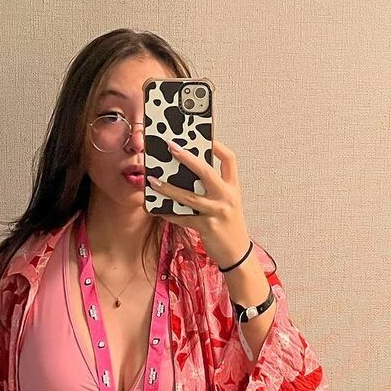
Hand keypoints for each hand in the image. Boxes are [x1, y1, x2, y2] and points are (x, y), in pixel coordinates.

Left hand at [146, 139, 250, 268]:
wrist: (237, 253)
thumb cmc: (230, 226)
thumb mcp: (228, 203)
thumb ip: (214, 189)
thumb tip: (188, 175)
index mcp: (233, 188)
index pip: (229, 159)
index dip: (217, 146)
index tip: (204, 137)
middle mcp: (226, 197)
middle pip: (206, 172)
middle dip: (187, 158)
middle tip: (171, 147)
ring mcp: (217, 212)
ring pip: (188, 197)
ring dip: (168, 188)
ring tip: (153, 181)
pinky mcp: (207, 227)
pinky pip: (183, 217)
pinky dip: (170, 214)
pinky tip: (160, 210)